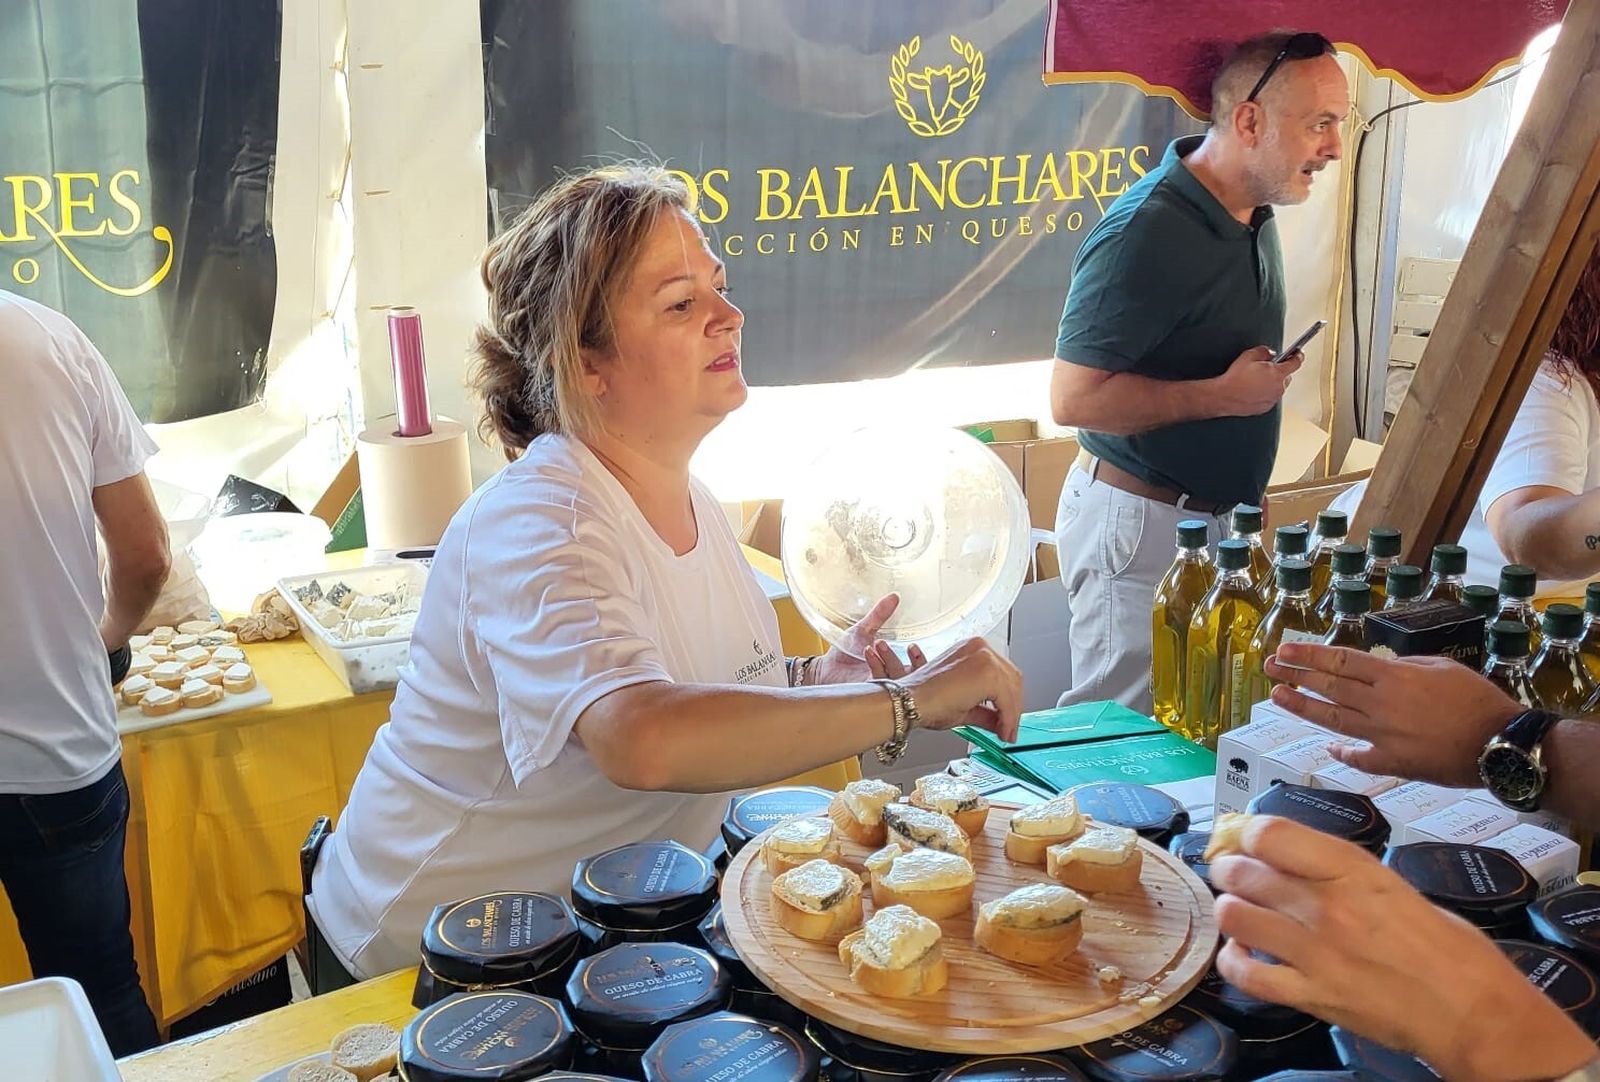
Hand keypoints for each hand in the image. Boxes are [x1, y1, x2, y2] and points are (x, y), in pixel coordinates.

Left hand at [810, 594, 928, 684]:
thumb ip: (880, 615)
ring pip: (896, 679)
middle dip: (909, 661)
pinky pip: (878, 683)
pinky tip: (868, 652)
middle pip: (912, 677)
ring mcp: (880, 687)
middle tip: (903, 646)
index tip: (913, 646)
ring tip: (877, 644)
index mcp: (896, 665)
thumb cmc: (847, 652)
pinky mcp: (868, 691)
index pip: (920, 669)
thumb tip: (894, 596)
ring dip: (889, 660)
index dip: (921, 660)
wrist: (826, 667)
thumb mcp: (865, 630)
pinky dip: (875, 665)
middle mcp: (892, 678)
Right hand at [899, 637, 1021, 742]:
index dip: (1009, 700)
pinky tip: (1002, 730)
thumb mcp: (964, 706)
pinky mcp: (987, 671)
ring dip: (1012, 714)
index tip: (1008, 720)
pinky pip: (1008, 698)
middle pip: (1012, 678)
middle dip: (1013, 707)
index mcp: (972, 649)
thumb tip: (1000, 722)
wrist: (908, 702)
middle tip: (1009, 729)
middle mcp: (980, 647)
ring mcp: (984, 657)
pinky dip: (1009, 717)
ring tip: (1005, 733)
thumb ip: (986, 712)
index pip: (1003, 673)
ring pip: (1012, 688)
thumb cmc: (923, 700)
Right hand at [1211, 346, 1301, 417]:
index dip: (1297, 356)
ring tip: (1255, 381)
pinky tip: (1252, 390)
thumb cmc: (1235, 378)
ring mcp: (1273, 399)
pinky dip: (1265, 393)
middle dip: (1280, 371)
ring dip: (1272, 383)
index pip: (1295, 362)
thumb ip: (1264, 351)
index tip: (1298, 353)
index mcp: (1278, 374)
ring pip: (1278, 388)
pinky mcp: (1266, 407)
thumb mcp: (1249, 356)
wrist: (1224, 397)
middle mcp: (1279, 388)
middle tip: (1265, 369)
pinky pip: (1270, 397)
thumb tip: (1270, 353)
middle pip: (1287, 376)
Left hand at [1211, 815, 1593, 1081]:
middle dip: (1229, 869)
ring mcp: (1315, 952)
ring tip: (1240, 913)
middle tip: (1234, 875)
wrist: (1472, 1011)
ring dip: (1229, 910)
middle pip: (1243, 872)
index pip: (1270, 833)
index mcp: (1352, 870)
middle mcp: (1327, 906)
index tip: (1244, 840)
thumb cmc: (1447, 947)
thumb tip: (1293, 860)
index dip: (1246, 833)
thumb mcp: (1394, 885)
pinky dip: (1233, 961)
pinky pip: (1245, 974)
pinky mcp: (1311, 995)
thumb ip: (1340, 872)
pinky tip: (1242, 953)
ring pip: (1234, 916)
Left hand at [1265, 643, 1521, 786]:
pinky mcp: (1394, 763)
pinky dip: (1342, 751)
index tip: (1285, 650)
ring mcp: (1384, 736)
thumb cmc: (1478, 701)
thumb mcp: (1441, 667)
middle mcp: (1381, 705)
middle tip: (1270, 667)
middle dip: (1296, 675)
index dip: (1309, 655)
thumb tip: (1379, 668)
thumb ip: (1404, 667)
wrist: (1501, 744)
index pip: (1340, 662)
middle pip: (1329, 688)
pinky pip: (1359, 757)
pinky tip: (1327, 746)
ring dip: (1303, 707)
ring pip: (1333, 719)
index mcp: (1393, 677)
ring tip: (1279, 696)